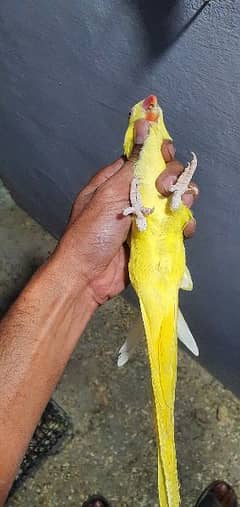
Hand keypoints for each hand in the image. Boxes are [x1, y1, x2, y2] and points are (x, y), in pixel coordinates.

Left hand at [58, 120, 198, 304]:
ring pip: (175, 200)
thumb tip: (144, 123)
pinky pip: (177, 225)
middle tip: (164, 190)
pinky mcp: (155, 237)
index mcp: (116, 180)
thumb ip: (133, 163)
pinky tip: (183, 228)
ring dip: (183, 200)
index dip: (159, 154)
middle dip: (172, 178)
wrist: (87, 278)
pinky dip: (184, 224)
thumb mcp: (110, 194)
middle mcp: (132, 195)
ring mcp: (145, 217)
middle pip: (164, 176)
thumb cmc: (90, 234)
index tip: (164, 158)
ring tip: (179, 208)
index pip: (145, 157)